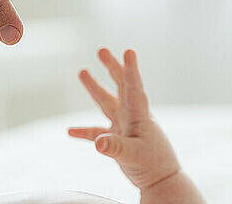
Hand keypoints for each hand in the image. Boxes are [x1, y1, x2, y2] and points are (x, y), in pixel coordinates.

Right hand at [68, 49, 180, 190]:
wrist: (161, 180)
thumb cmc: (153, 165)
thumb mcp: (134, 155)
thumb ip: (116, 147)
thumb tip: (98, 141)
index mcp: (139, 114)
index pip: (134, 87)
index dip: (131, 69)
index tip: (129, 50)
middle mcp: (131, 116)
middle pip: (121, 85)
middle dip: (112, 67)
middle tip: (101, 50)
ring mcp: (124, 126)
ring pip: (107, 102)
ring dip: (95, 88)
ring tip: (83, 71)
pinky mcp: (117, 140)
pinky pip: (96, 132)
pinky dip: (84, 131)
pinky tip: (70, 131)